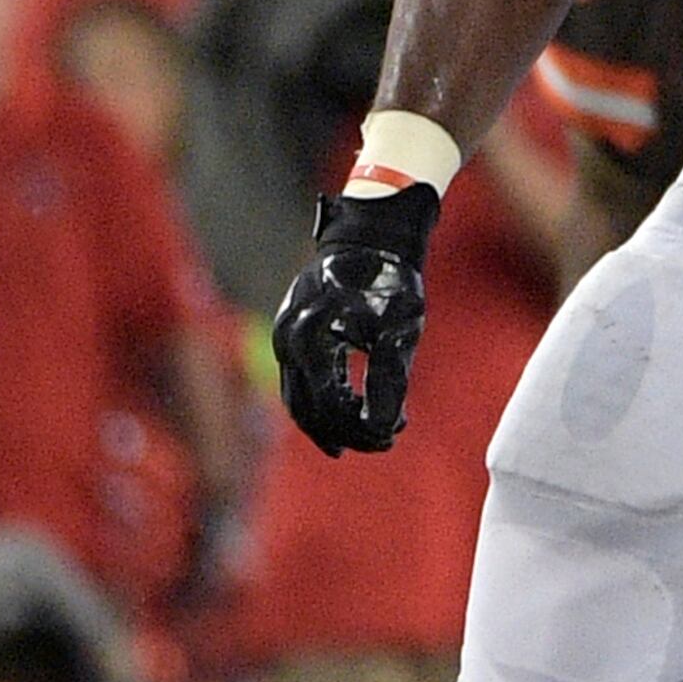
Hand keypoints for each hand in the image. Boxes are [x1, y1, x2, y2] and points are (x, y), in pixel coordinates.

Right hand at [272, 185, 439, 455]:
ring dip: (330, 422)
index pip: (327, 407)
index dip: (359, 430)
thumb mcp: (399, 330)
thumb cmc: (389, 280)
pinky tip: (348, 410)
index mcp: (310, 339)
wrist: (370, 237)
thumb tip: (383, 428)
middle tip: (382, 443)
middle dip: (344, 433)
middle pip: (306, 409)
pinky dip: (322, 399)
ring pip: (297, 398)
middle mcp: (287, 340)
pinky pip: (298, 379)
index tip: (392, 436)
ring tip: (365, 437)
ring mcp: (283, 336)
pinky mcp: (290, 333)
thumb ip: (389, 380)